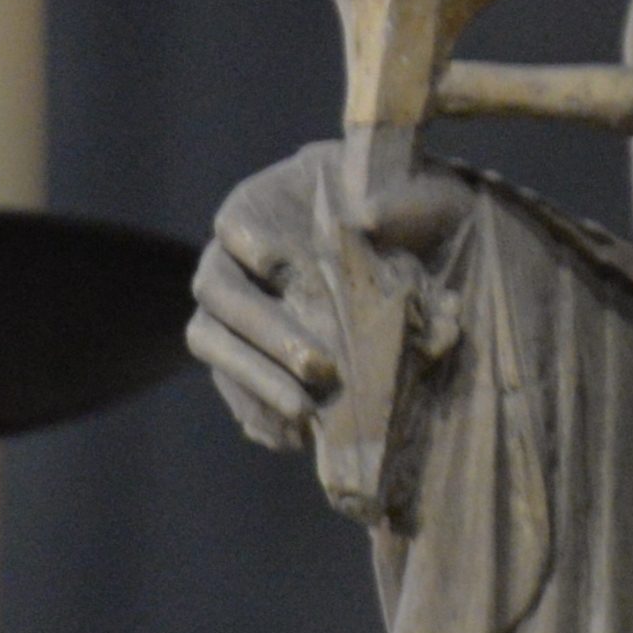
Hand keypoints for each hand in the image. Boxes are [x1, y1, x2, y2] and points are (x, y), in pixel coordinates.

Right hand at [188, 135, 465, 453]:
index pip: (237, 222)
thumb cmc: (406, 210)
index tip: (280, 267)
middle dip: (266, 332)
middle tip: (319, 366)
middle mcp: (234, 260)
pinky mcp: (248, 361)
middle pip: (220, 292)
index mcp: (265, 207)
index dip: (252, 243)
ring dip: (256, 381)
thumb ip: (395, 204)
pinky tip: (296, 436)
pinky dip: (260, 413)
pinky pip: (236, 390)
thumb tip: (369, 220)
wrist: (417, 252)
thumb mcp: (415, 196)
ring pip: (215, 344)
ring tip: (304, 413)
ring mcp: (235, 312)